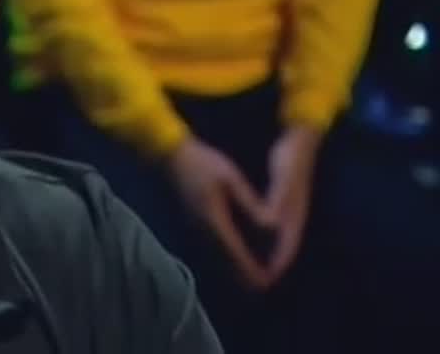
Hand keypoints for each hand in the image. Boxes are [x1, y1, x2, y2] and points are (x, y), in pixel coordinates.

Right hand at [167, 137, 274, 289]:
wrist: (169, 158)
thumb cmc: (201, 163)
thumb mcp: (231, 179)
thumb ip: (251, 205)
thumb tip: (270, 226)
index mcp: (213, 220)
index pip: (236, 254)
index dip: (253, 270)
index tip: (268, 282)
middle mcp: (203, 230)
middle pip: (226, 263)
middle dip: (247, 274)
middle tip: (266, 282)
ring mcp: (196, 228)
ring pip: (219, 258)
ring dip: (238, 267)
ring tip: (258, 273)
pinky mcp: (195, 224)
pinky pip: (214, 249)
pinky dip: (229, 257)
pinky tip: (239, 256)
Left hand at [263, 125, 321, 284]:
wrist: (302, 137)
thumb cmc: (292, 156)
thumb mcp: (284, 178)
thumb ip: (278, 201)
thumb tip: (270, 224)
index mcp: (294, 211)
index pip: (287, 245)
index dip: (277, 264)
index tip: (266, 280)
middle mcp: (295, 213)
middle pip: (285, 246)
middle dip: (272, 264)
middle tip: (257, 282)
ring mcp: (292, 207)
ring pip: (281, 238)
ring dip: (270, 253)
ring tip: (253, 267)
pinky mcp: (285, 200)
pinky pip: (277, 227)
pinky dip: (267, 238)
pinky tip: (254, 239)